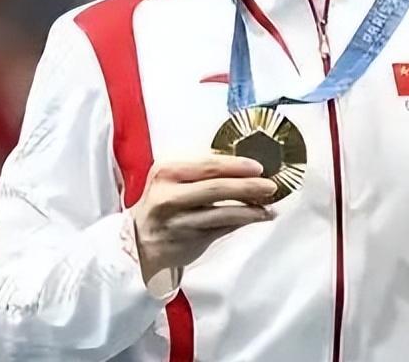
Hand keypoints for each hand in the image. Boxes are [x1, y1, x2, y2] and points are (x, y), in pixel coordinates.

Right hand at [129, 156, 277, 281]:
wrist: (138, 241)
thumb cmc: (162, 204)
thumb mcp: (171, 180)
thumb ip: (201, 172)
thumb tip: (243, 167)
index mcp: (166, 172)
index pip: (208, 165)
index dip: (236, 165)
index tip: (258, 166)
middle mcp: (169, 197)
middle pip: (217, 189)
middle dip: (248, 186)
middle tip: (270, 185)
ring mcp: (179, 222)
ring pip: (223, 214)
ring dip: (251, 209)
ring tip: (269, 205)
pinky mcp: (189, 242)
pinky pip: (223, 230)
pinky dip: (243, 222)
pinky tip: (257, 217)